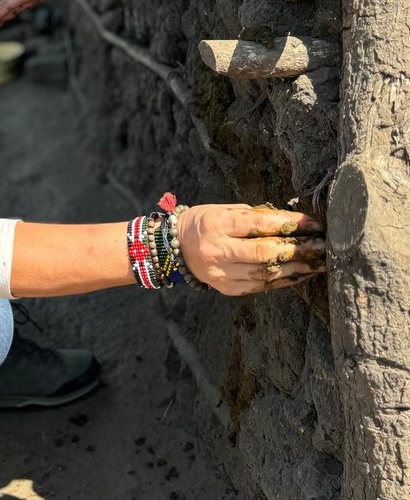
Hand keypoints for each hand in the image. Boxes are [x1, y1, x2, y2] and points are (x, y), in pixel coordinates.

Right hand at [177, 204, 326, 295]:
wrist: (177, 247)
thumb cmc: (207, 222)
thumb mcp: (226, 210)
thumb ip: (256, 217)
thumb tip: (294, 222)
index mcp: (217, 224)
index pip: (260, 224)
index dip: (290, 224)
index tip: (313, 224)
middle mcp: (218, 250)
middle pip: (265, 253)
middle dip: (299, 250)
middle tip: (322, 246)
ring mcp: (222, 273)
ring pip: (267, 273)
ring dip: (298, 268)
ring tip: (319, 263)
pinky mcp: (228, 289)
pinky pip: (262, 286)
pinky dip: (285, 280)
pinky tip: (302, 273)